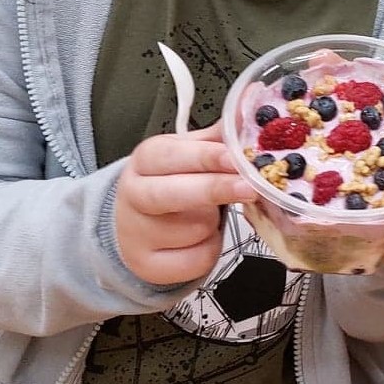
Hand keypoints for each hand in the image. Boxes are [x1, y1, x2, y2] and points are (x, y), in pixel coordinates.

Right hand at [114, 123, 254, 286]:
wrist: (136, 228)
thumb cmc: (172, 184)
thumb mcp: (189, 154)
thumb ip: (217, 139)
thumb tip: (248, 117)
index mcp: (145, 160)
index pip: (170, 155)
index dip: (205, 157)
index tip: (235, 158)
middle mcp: (133, 195)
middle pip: (171, 194)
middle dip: (214, 190)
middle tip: (249, 188)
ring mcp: (136, 234)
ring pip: (193, 229)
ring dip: (214, 223)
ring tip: (209, 214)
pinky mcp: (149, 266)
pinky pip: (197, 259)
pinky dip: (210, 249)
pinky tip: (202, 239)